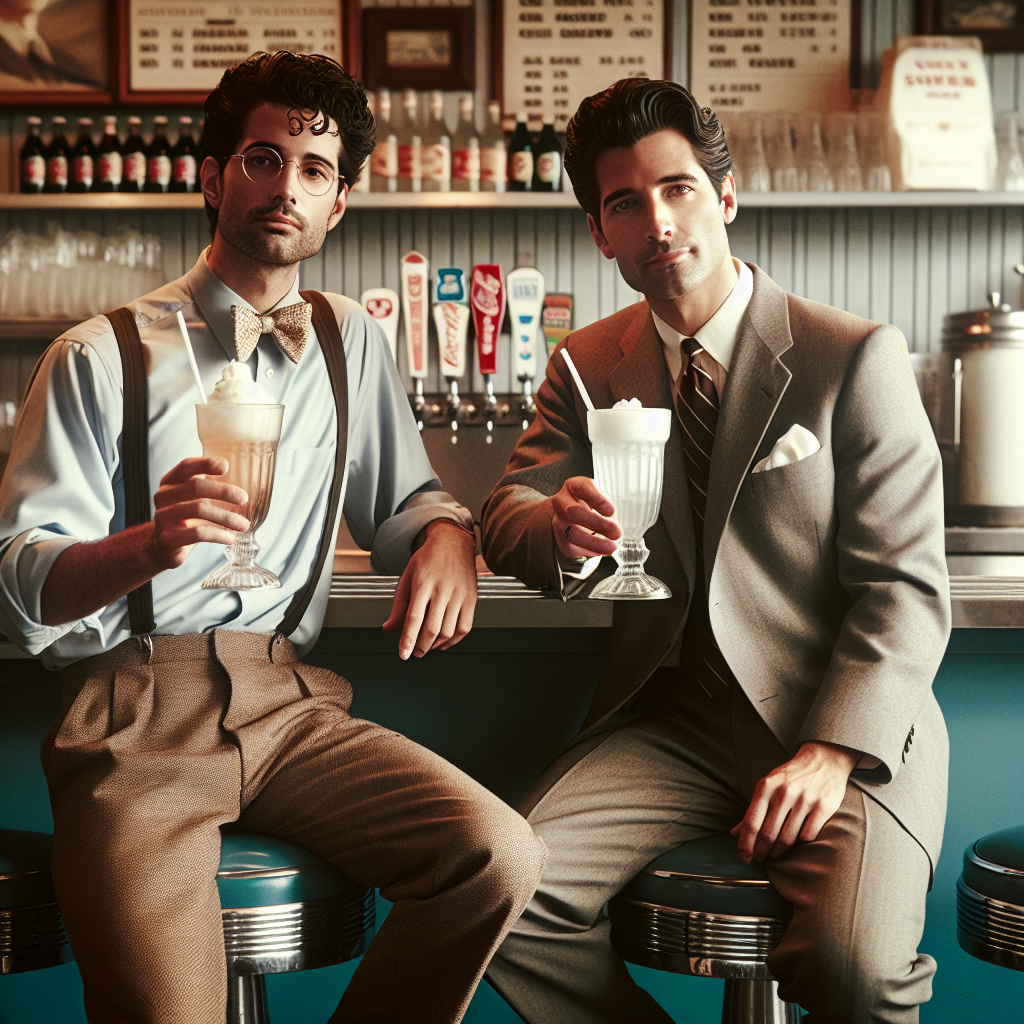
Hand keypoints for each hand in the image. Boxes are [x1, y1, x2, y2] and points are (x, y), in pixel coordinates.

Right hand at [147, 457, 249, 570]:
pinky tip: (231, 538)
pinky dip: (218, 535)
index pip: (186, 466)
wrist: (164, 548)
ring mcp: (162, 517)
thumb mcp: (195, 500)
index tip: (225, 467)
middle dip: (224, 491)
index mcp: (170, 482)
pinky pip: (197, 533)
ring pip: (199, 509)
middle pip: (195, 486)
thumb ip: (210, 487)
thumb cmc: (186, 519)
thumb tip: (243, 483)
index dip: (205, 463)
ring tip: (244, 525)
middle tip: (244, 499)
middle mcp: (163, 496)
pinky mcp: (167, 538)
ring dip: (226, 517)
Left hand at [382, 520, 476, 659]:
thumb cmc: (428, 558)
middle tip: (415, 653)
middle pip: (432, 628)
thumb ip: (398, 605)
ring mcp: (459, 595)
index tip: (404, 654)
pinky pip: (465, 627)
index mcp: (423, 583)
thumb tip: (388, 628)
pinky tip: (445, 642)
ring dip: (437, 645)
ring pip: (448, 631)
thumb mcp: (407, 576)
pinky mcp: (471, 598)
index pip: (414, 618)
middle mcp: (442, 590)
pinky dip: (454, 640)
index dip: (408, 640)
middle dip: (422, 647)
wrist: (453, 541)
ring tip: (428, 646)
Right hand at [551, 477, 620, 559]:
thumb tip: (629, 517)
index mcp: (574, 486)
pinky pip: (572, 548)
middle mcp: (562, 502)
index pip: (582, 488)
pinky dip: (589, 551)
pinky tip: (602, 550)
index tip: (611, 510)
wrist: (573, 517)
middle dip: (597, 523)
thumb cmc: (591, 504)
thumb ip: (609, 504)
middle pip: (573, 512)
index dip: (597, 499)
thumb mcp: (600, 497)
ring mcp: (558, 521)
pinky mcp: (560, 539)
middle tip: (616, 532)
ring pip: (572, 533)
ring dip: (594, 542)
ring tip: (612, 546)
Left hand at [731, 741, 859, 862]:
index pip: (751, 822)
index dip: (745, 844)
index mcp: (766, 787)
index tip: (744, 858)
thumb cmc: (790, 777)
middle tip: (760, 860)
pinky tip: (796, 844)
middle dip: (761, 852)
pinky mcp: (823, 806)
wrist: (823, 759)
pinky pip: (808, 835)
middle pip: (768, 834)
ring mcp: (804, 799)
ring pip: (787, 838)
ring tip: (776, 856)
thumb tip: (733, 834)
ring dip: (779, 852)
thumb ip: (752, 811)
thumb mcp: (767, 787)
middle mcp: (784, 793)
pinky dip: (800, 844)